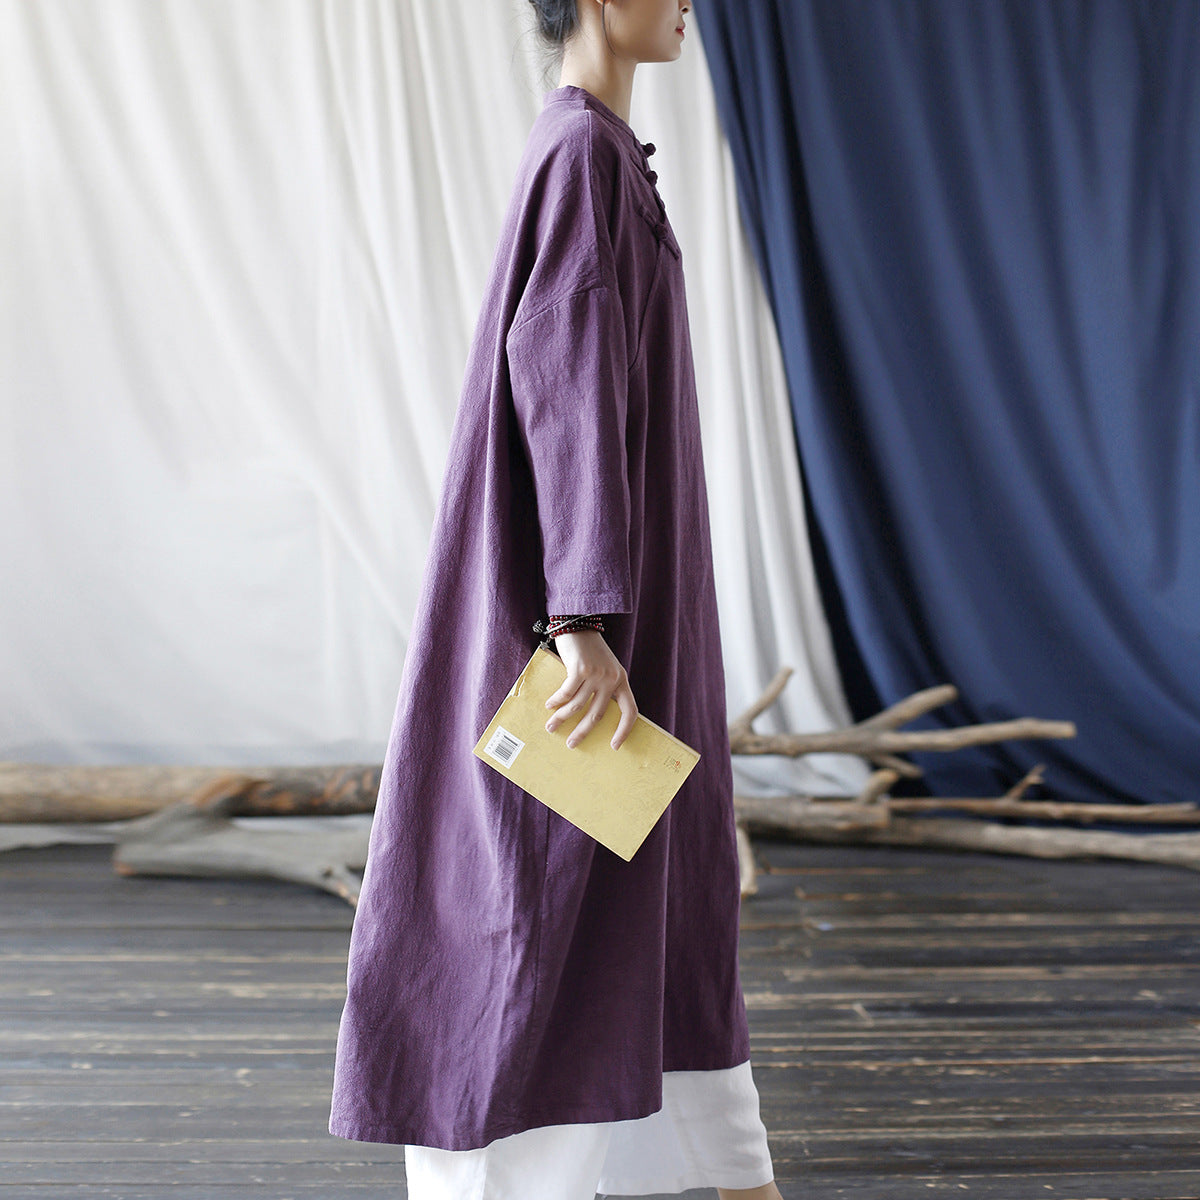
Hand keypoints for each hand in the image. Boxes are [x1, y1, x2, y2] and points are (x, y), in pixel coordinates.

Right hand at [544, 630, 637, 749]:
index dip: (624, 730)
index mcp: (621, 680)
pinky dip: (556, 701)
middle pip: (598, 714)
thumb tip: (590, 715)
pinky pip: (566, 693)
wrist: (579, 623)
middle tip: (572, 744)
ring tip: (551, 727)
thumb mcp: (605, 668)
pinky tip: (549, 705)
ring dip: (562, 718)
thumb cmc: (589, 649)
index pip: (630, 711)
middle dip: (582, 732)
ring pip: (577, 705)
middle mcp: (611, 679)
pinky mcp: (580, 669)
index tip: (615, 746)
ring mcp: (596, 674)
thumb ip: (603, 687)